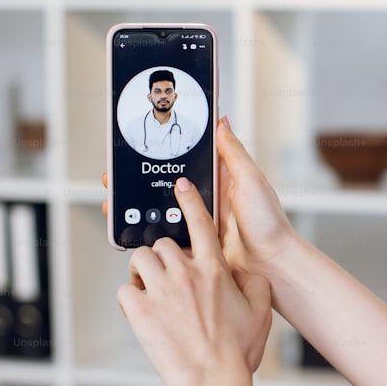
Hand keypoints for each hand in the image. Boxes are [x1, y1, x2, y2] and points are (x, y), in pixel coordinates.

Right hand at [101, 117, 298, 279]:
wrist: (272, 264)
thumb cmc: (269, 222)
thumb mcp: (251, 180)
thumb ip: (233, 152)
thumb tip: (221, 120)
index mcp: (222, 180)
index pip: (187, 160)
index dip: (164, 154)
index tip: (138, 145)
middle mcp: (209, 200)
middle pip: (168, 185)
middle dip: (141, 180)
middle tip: (114, 176)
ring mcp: (200, 222)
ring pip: (163, 210)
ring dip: (140, 206)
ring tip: (116, 199)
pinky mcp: (195, 244)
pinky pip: (168, 236)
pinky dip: (150, 232)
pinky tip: (132, 227)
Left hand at [116, 177, 272, 385]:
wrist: (212, 380)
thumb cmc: (237, 352)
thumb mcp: (261, 314)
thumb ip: (256, 286)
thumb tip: (247, 273)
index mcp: (215, 270)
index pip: (201, 223)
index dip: (190, 201)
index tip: (181, 187)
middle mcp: (186, 273)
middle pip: (164, 242)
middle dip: (164, 255)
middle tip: (167, 274)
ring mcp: (161, 290)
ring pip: (141, 259)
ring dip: (143, 270)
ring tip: (150, 287)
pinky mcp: (140, 311)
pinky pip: (125, 290)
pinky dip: (131, 296)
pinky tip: (141, 309)